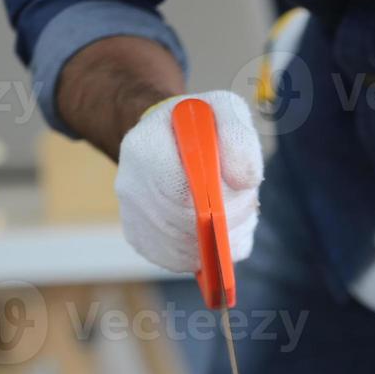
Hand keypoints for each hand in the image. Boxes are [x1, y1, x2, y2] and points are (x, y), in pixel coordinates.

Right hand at [114, 90, 262, 273]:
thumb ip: (239, 138)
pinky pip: (181, 262)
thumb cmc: (201, 124)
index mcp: (144, 145)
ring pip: (186, 248)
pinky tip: (218, 230)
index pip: (179, 189)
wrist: (167, 137)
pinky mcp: (142, 241)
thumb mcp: (224, 111)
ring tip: (232, 212)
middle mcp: (130, 184)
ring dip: (221, 237)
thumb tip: (244, 182)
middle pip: (185, 223)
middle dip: (226, 217)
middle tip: (245, 200)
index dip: (216, 197)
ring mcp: (133, 216)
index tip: (238, 186)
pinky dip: (209, 252)